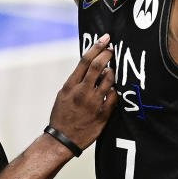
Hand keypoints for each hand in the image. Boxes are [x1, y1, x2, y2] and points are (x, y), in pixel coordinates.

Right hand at [47, 34, 117, 150]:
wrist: (62, 139)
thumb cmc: (62, 116)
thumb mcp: (63, 95)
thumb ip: (76, 81)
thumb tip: (92, 67)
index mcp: (70, 86)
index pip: (85, 61)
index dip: (97, 47)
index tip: (105, 39)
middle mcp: (81, 92)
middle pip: (98, 66)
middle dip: (108, 54)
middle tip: (113, 50)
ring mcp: (93, 103)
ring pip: (109, 79)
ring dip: (112, 72)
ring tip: (111, 72)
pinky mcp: (103, 114)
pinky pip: (114, 96)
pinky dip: (115, 89)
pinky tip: (113, 89)